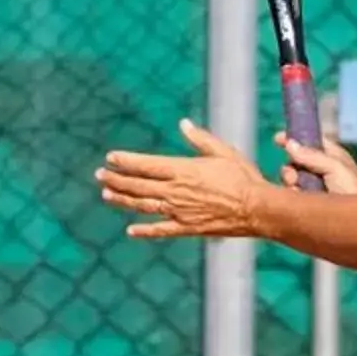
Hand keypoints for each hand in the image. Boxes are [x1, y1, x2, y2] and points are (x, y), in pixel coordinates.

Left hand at [97, 120, 272, 239]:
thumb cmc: (243, 177)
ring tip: (106, 196)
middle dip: (116, 180)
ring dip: (123, 201)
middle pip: (138, 185)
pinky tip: (131, 231)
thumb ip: (200, 139)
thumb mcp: (222, 151)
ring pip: (143, 206)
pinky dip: (144, 231)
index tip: (110, 158)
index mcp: (182, 170)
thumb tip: (183, 124)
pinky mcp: (186, 228)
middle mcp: (176, 191)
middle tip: (100, 176)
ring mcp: (179, 211)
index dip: (126, 161)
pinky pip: (160, 230)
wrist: (257, 208)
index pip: (146, 165)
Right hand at [277, 134, 356, 195]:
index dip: (294, 138)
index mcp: (332, 156)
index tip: (277, 139)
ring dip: (291, 182)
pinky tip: (299, 199)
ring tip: (299, 189)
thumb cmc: (354, 192)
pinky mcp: (308, 202)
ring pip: (291, 178)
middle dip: (291, 167)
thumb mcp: (335, 168)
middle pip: (295, 161)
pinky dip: (292, 195)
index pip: (310, 141)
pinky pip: (291, 194)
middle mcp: (322, 170)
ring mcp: (314, 187)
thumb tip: (290, 144)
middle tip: (294, 176)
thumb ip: (312, 156)